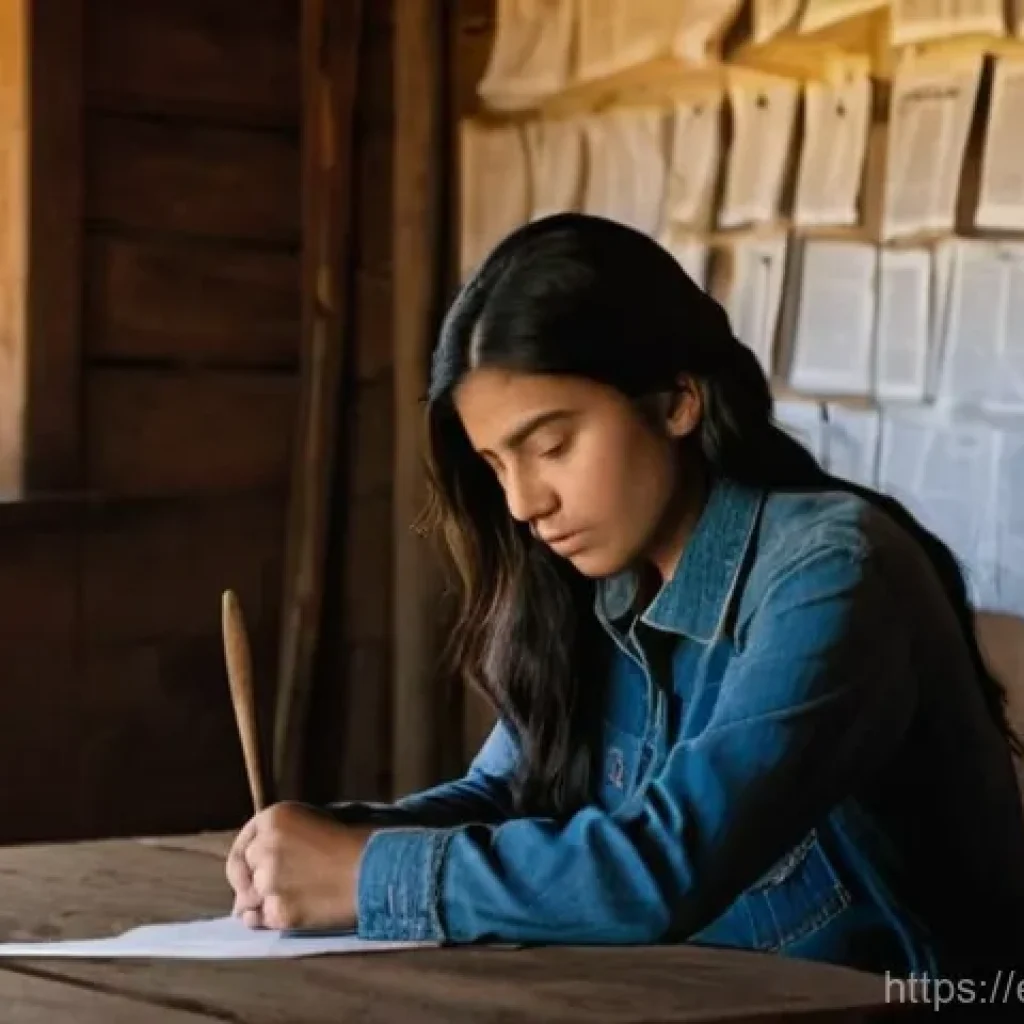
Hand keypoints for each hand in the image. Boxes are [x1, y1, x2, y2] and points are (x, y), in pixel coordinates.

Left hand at [225, 801, 374, 931]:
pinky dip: (269, 921)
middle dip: (254, 883)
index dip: (244, 864)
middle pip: (244, 872)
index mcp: (273, 817)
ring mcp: (268, 881)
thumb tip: (248, 881)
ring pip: (249, 900)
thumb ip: (281, 840)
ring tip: (289, 901)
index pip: (242, 845)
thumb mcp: (314, 823)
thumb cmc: (353, 842)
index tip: (247, 876)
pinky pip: (260, 921)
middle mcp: (264, 846)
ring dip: (262, 903)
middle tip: (276, 890)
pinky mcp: (278, 910)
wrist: (375, 868)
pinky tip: (288, 914)